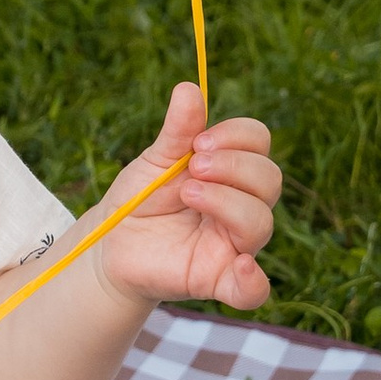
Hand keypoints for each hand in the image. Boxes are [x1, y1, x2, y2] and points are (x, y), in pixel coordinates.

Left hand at [91, 83, 279, 314]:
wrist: (111, 244)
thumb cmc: (140, 199)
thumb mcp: (155, 161)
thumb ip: (177, 131)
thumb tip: (189, 88)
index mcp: (230, 171)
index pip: (259, 143)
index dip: (238, 136)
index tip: (200, 140)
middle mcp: (241, 206)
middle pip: (270, 179)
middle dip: (235, 166)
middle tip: (194, 167)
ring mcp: (234, 244)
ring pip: (262, 222)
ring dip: (228, 202)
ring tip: (189, 193)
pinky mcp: (219, 280)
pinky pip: (253, 290)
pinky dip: (254, 281)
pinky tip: (241, 264)